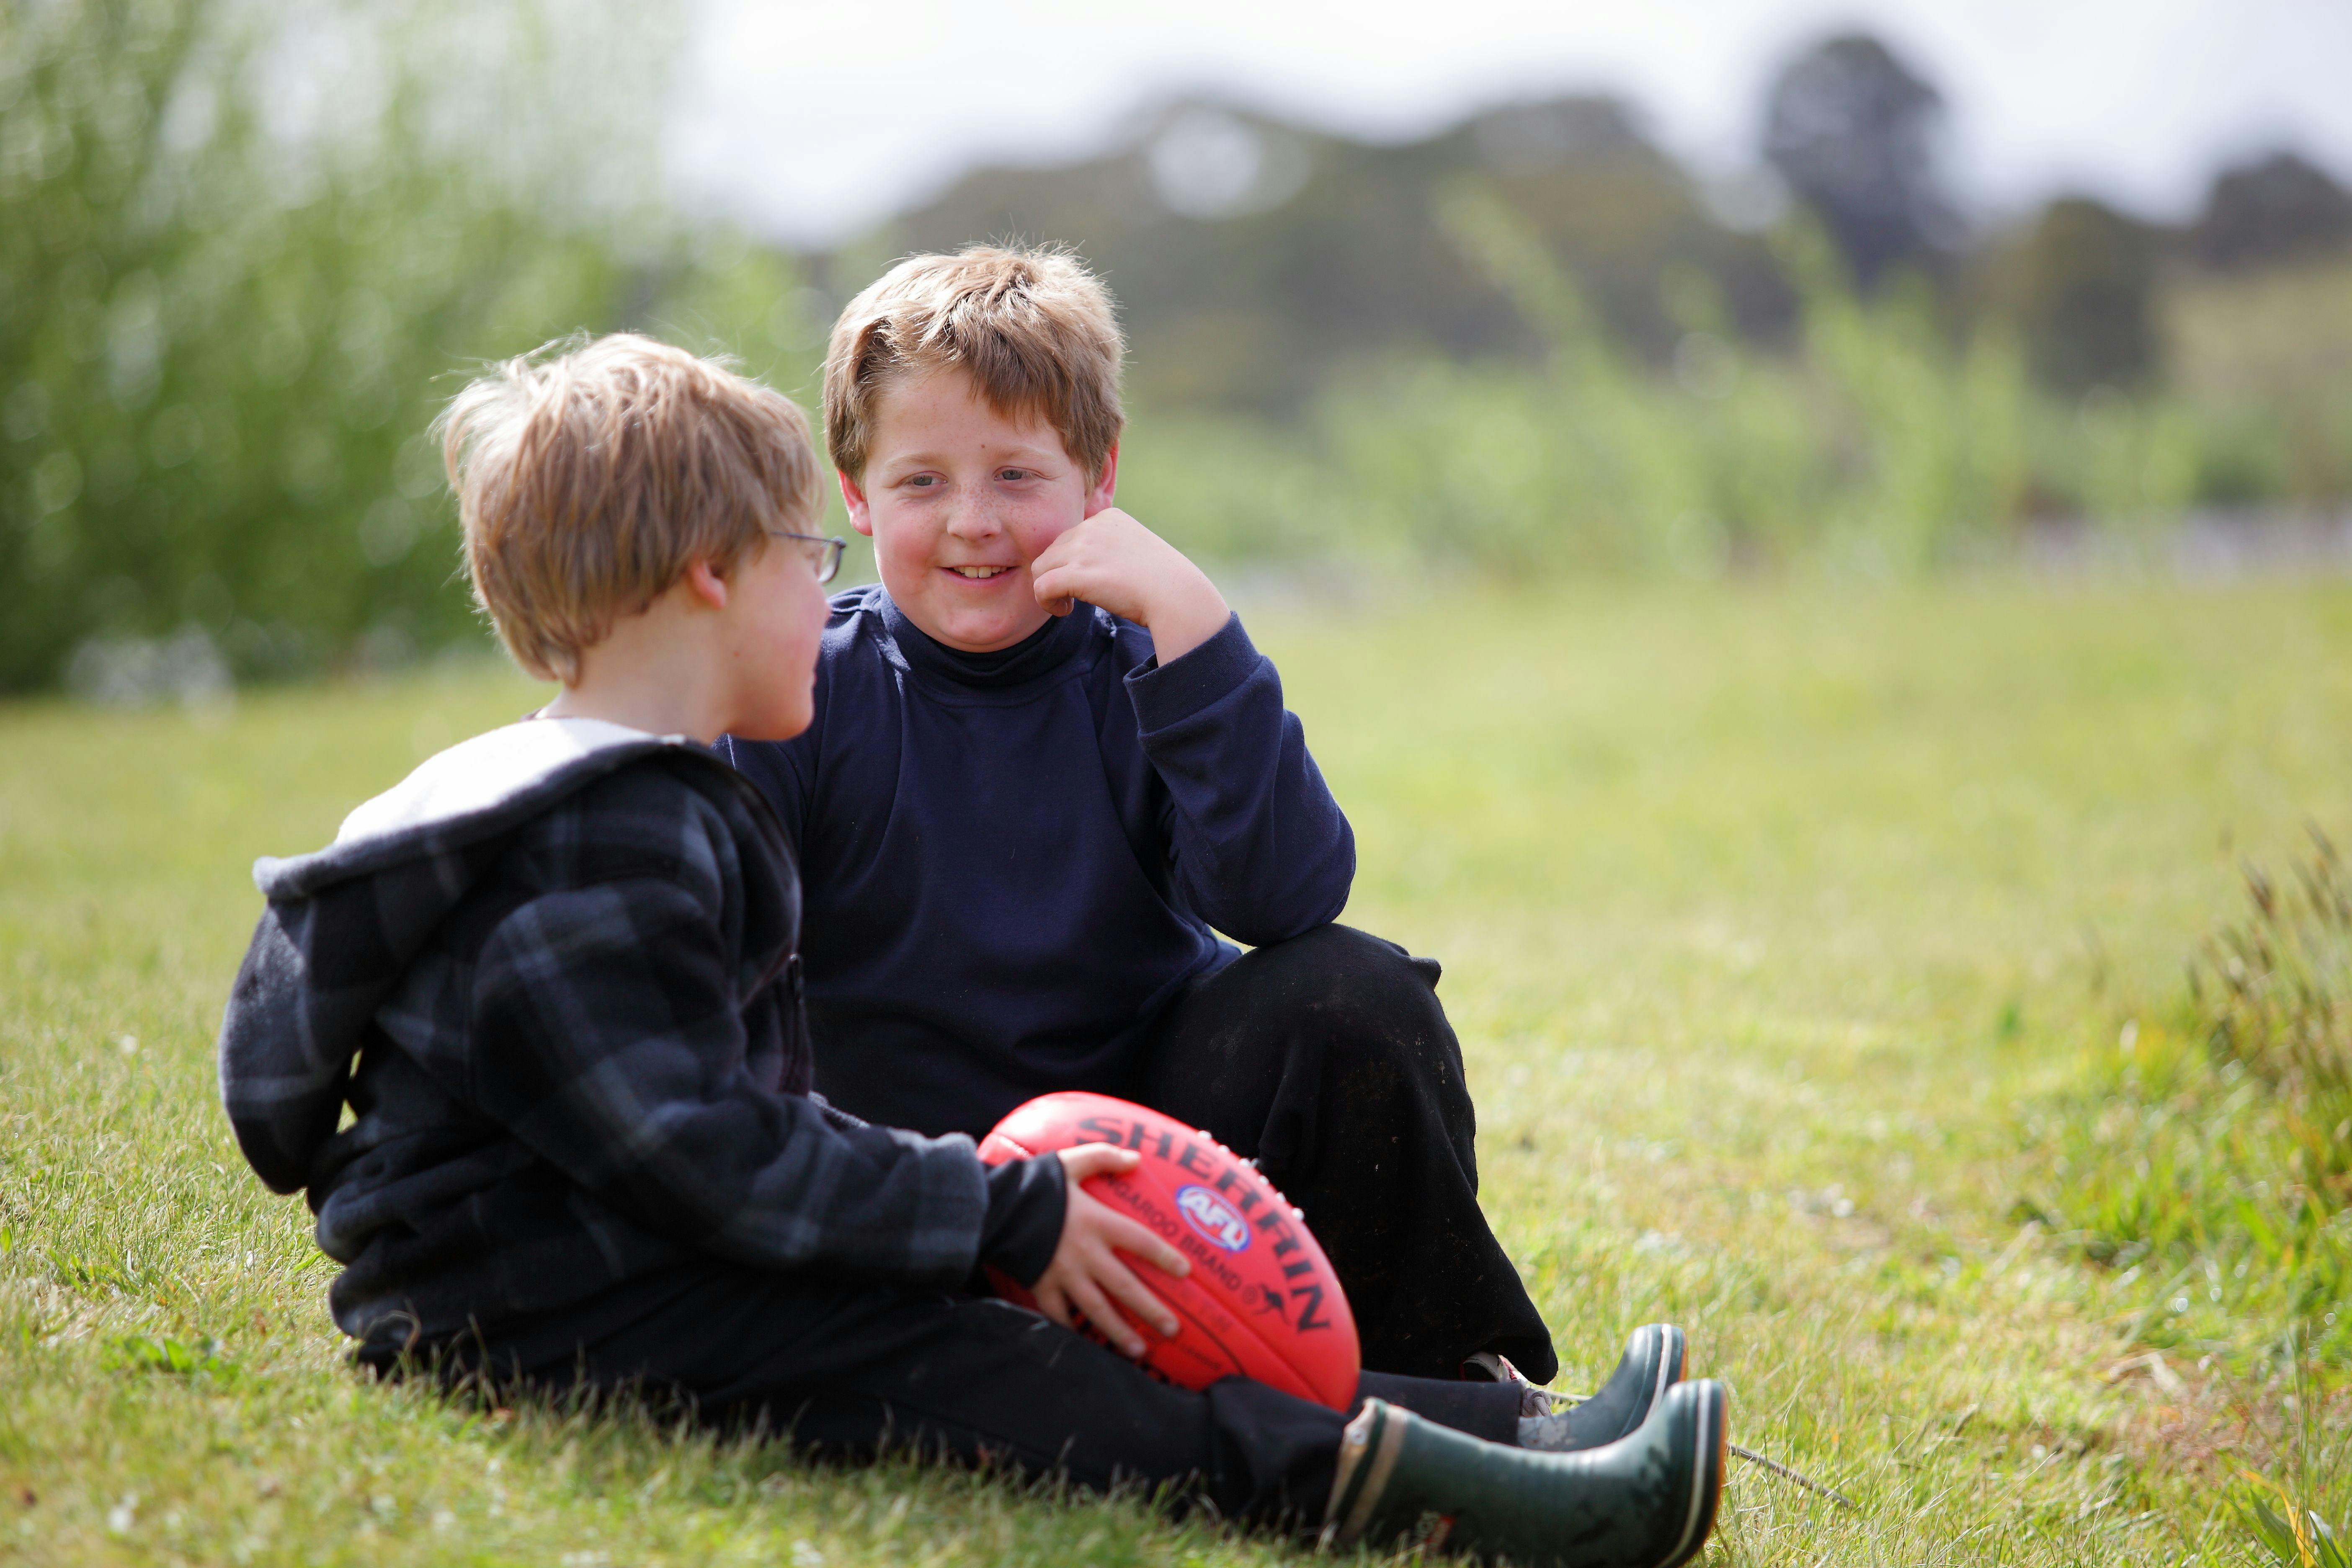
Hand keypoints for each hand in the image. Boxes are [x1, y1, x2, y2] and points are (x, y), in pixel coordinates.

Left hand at [1029, 508, 1230, 664]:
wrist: (1176, 597)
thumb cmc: (1162, 583)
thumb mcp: (1135, 551)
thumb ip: (1109, 549)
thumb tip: (1086, 567)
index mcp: (1108, 518)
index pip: (1069, 538)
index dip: (1071, 563)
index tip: (1088, 581)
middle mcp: (1092, 527)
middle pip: (1051, 551)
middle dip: (1058, 575)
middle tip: (1075, 597)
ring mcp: (1084, 548)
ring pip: (1041, 568)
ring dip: (1049, 589)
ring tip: (1068, 605)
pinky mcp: (1077, 573)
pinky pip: (1041, 587)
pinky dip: (1046, 603)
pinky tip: (1064, 611)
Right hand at [1029, 1144, 1191, 1357]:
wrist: (993, 1207)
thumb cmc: (1035, 1184)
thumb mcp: (1071, 1162)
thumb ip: (1104, 1157)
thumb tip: (1137, 1159)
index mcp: (1096, 1222)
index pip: (1141, 1241)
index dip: (1165, 1257)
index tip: (1186, 1272)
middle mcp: (1085, 1254)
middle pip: (1124, 1286)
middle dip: (1150, 1310)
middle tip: (1173, 1329)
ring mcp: (1062, 1275)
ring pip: (1096, 1310)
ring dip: (1118, 1332)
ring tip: (1139, 1351)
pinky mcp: (1040, 1287)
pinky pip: (1059, 1315)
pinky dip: (1072, 1331)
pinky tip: (1088, 1346)